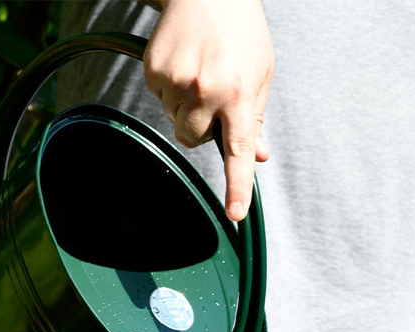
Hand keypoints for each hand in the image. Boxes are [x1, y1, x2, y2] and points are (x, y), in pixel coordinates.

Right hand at [145, 0, 273, 220]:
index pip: (238, 152)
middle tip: (213, 98)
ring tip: (199, 73)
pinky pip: (159, 99)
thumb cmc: (241, 33)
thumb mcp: (260, 76)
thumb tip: (258, 157)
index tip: (234, 214)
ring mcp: (176, 81)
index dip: (237, 187)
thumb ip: (255, 119)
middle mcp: (206, 91)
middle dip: (202, 128)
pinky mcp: (153, 70)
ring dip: (186, 107)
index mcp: (238, 95)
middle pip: (194, 140)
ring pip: (176, 121)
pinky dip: (170, 89)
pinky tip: (183, 65)